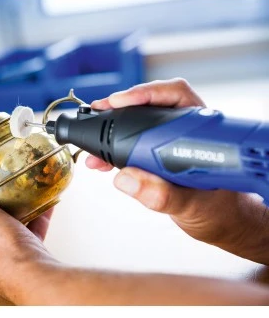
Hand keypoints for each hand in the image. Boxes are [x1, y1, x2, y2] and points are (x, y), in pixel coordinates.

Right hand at [87, 78, 268, 262]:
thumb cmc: (221, 211)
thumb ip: (163, 195)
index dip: (144, 93)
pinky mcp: (159, 158)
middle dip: (119, 110)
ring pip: (138, 126)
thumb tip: (127, 179)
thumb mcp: (194, 206)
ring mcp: (171, 144)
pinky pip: (134, 147)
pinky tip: (102, 163)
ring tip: (94, 150)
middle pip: (150, 105)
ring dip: (112, 133)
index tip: (119, 103)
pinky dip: (114, 153)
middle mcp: (186, 132)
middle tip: (97, 115)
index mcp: (202, 131)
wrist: (223, 224)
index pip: (174, 95)